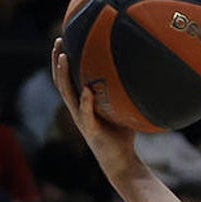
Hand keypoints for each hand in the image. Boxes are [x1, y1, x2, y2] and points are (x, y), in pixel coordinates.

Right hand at [51, 38, 138, 179]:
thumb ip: (125, 92)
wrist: (122, 161)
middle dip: (58, 61)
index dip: (63, 60)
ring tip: (63, 58)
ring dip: (64, 76)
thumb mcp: (123, 108)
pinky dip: (86, 103)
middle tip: (59, 41)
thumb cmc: (123, 134)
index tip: (63, 40)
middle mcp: (77, 109)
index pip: (68, 78)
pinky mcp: (90, 131)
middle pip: (61, 82)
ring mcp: (82, 120)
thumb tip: (142, 71)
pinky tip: (87, 91)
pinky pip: (86, 115)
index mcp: (82, 103)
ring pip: (67, 95)